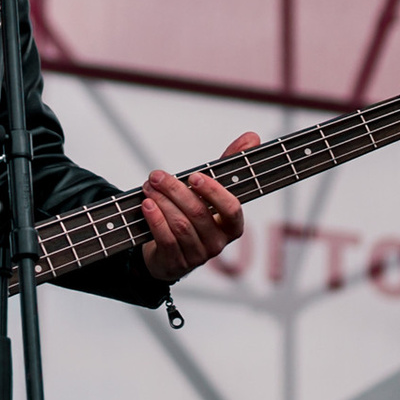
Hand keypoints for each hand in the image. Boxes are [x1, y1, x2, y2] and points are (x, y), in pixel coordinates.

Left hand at [141, 142, 258, 285]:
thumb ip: (229, 164)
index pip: (232, 209)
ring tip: (148, 187)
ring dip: (161, 202)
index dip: (214, 192)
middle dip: (174, 190)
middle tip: (156, 175)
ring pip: (180, 225)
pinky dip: (155, 220)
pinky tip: (146, 205)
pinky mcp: (177, 263)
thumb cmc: (194, 215)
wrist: (167, 252)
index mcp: (232, 225)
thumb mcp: (210, 189)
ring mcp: (198, 256)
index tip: (194, 176)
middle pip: (198, 213)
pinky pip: (166, 240)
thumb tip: (252, 136)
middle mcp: (218, 243)